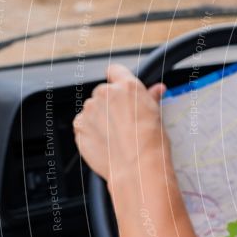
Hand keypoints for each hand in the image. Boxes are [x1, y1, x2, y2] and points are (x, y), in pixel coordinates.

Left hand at [73, 64, 166, 188]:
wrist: (137, 166)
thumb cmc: (151, 142)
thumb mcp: (156, 115)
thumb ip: (151, 97)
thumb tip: (156, 90)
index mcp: (127, 86)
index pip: (115, 70)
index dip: (118, 79)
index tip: (121, 90)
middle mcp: (106, 94)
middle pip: (103, 93)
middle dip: (110, 104)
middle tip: (124, 122)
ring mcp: (90, 110)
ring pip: (93, 109)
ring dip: (100, 118)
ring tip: (116, 136)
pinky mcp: (79, 126)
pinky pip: (83, 124)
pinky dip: (90, 131)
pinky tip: (106, 142)